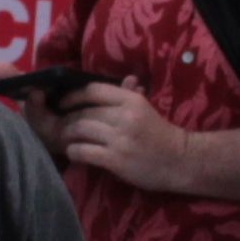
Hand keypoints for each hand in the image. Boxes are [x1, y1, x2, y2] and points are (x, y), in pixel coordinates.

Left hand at [45, 84, 199, 192]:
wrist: (180, 160)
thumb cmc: (161, 134)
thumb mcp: (147, 109)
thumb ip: (131, 94)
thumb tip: (127, 79)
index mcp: (131, 100)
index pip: (93, 90)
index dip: (73, 95)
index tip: (63, 102)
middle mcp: (124, 116)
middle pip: (84, 112)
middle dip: (67, 118)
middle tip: (59, 125)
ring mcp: (119, 138)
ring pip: (81, 129)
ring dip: (67, 134)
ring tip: (65, 138)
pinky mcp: (116, 159)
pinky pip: (84, 152)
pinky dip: (74, 152)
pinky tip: (74, 153)